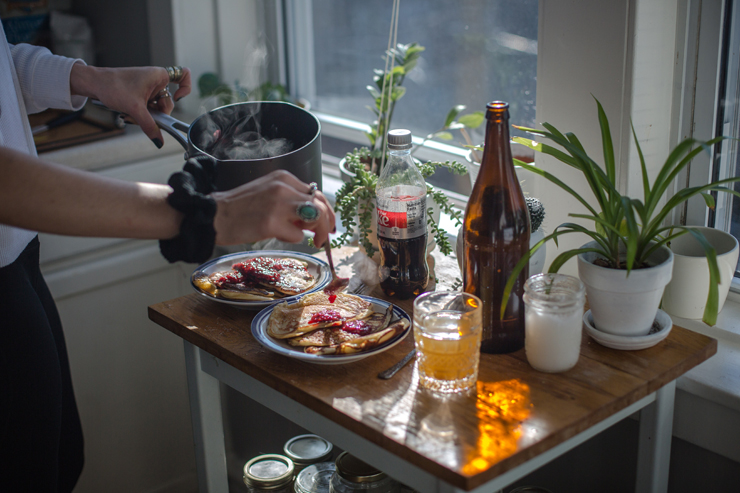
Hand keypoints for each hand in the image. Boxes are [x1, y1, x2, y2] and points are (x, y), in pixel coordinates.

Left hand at [70, 64, 191, 146]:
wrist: (93, 84)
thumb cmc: (113, 85)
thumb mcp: (134, 109)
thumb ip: (149, 126)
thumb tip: (159, 140)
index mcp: (159, 76)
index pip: (184, 75)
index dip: (186, 88)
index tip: (178, 99)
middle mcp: (156, 80)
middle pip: (168, 102)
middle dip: (157, 113)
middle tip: (145, 117)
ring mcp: (148, 88)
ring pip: (157, 107)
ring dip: (146, 115)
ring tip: (131, 114)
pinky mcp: (141, 94)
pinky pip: (148, 107)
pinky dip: (141, 113)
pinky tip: (129, 113)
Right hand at [212, 170, 335, 247]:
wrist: (213, 215)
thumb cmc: (239, 208)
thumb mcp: (268, 194)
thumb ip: (290, 201)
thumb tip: (312, 218)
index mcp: (283, 178)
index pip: (316, 193)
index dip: (326, 210)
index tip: (328, 224)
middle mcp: (283, 187)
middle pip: (321, 204)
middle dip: (327, 224)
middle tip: (322, 238)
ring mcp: (278, 204)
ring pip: (315, 217)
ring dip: (315, 232)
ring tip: (305, 238)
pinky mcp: (271, 222)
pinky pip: (297, 235)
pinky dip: (292, 239)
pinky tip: (276, 235)